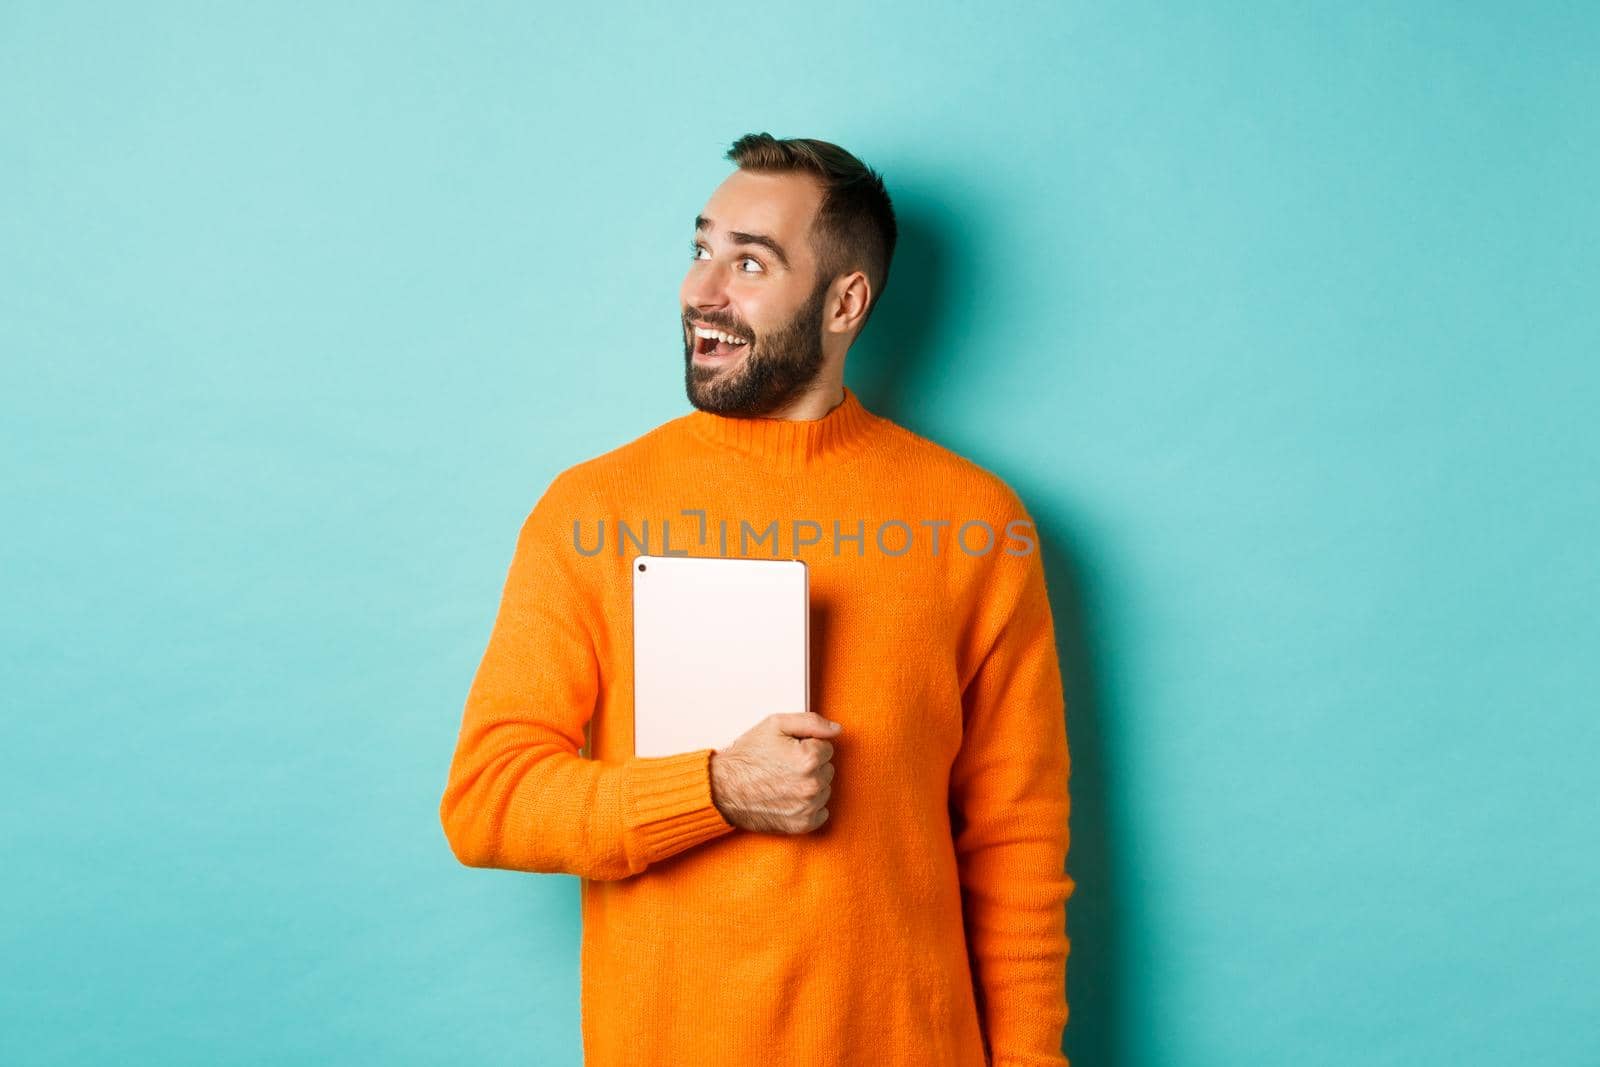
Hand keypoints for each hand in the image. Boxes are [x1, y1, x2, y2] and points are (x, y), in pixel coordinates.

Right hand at [708, 712, 840, 833]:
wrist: (723, 789)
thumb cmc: (747, 757)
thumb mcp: (775, 725)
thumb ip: (811, 722)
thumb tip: (836, 729)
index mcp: (808, 758)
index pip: (826, 747)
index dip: (807, 745)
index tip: (788, 751)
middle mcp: (811, 784)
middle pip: (827, 768)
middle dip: (811, 765)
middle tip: (784, 765)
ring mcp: (807, 807)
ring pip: (824, 789)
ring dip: (810, 785)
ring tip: (784, 781)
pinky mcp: (801, 824)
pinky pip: (821, 813)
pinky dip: (810, 806)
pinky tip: (790, 798)